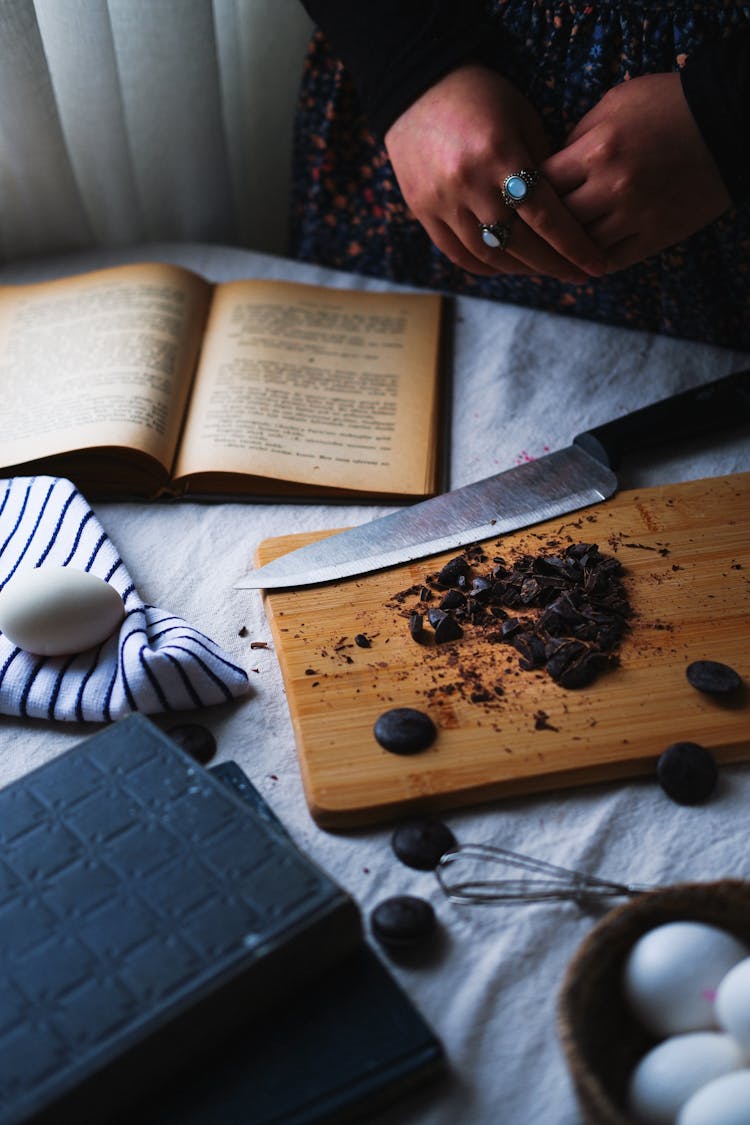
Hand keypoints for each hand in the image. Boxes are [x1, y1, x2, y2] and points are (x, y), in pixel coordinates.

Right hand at [383, 64, 606, 282]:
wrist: (415, 87)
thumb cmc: (481, 96)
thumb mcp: (522, 117)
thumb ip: (544, 164)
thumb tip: (570, 211)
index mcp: (500, 154)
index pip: (546, 215)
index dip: (573, 246)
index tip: (595, 265)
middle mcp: (469, 183)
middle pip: (520, 243)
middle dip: (554, 265)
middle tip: (577, 275)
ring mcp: (442, 201)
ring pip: (490, 255)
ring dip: (523, 269)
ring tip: (546, 270)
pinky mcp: (423, 211)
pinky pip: (459, 255)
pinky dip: (487, 266)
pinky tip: (509, 266)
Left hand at [545, 72, 731, 272]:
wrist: (729, 121)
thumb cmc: (668, 104)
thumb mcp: (615, 103)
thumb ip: (577, 136)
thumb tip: (550, 168)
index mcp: (597, 149)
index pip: (540, 183)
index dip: (527, 191)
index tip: (521, 196)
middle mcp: (613, 186)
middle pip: (556, 220)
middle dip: (540, 223)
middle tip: (528, 230)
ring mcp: (636, 215)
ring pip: (581, 247)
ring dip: (564, 250)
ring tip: (550, 250)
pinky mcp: (658, 235)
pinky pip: (612, 261)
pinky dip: (592, 264)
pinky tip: (581, 261)